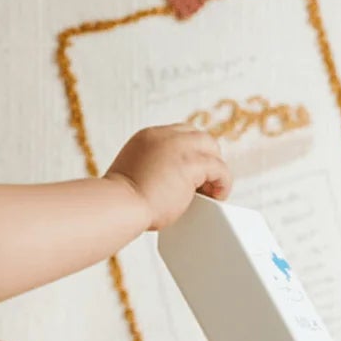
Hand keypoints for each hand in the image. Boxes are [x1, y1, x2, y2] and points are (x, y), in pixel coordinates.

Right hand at [103, 124, 231, 231]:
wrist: (118, 206)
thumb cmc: (121, 202)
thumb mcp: (134, 175)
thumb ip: (152, 170)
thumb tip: (170, 184)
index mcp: (146, 137)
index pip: (179, 134)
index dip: (189, 153)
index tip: (191, 173)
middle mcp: (163, 136)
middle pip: (199, 137)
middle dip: (205, 158)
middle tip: (203, 183)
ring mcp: (178, 147)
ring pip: (212, 149)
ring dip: (215, 169)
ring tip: (211, 192)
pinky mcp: (191, 163)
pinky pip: (220, 168)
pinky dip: (222, 183)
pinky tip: (216, 197)